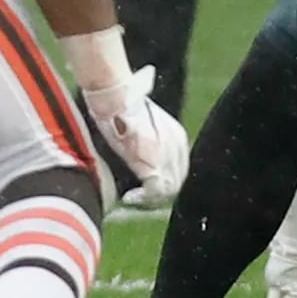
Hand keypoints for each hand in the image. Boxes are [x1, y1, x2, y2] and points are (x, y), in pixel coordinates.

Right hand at [82, 66, 189, 207]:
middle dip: (159, 191)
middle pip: (177, 180)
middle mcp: (178, 147)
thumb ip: (149, 143)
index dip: (164, 180)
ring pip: (169, 189)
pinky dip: (143, 197)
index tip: (146, 186)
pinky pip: (155, 191)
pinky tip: (130, 196)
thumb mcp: (144, 127)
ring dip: (152, 197)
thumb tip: (140, 158)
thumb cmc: (122, 110)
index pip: (179, 168)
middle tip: (140, 196)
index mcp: (177, 137)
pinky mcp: (155, 163)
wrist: (117, 100)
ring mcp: (168, 156)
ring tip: (134, 197)